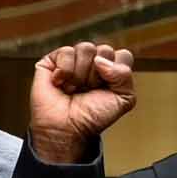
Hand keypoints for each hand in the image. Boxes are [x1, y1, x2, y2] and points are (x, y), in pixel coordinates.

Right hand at [27, 40, 139, 164]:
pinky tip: (60, 84)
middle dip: (97, 75)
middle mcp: (93, 61)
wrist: (66, 129)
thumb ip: (124, 75)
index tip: (107, 90)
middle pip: (104, 50)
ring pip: (85, 48)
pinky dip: (64, 71)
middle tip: (88, 90)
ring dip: (80, 74)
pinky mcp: (52, 60)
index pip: (123, 55)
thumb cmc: (92, 117)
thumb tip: (100, 60)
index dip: (117, 72)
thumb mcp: (123, 99)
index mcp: (112, 69)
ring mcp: (73, 59)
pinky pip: (66, 52)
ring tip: (74, 88)